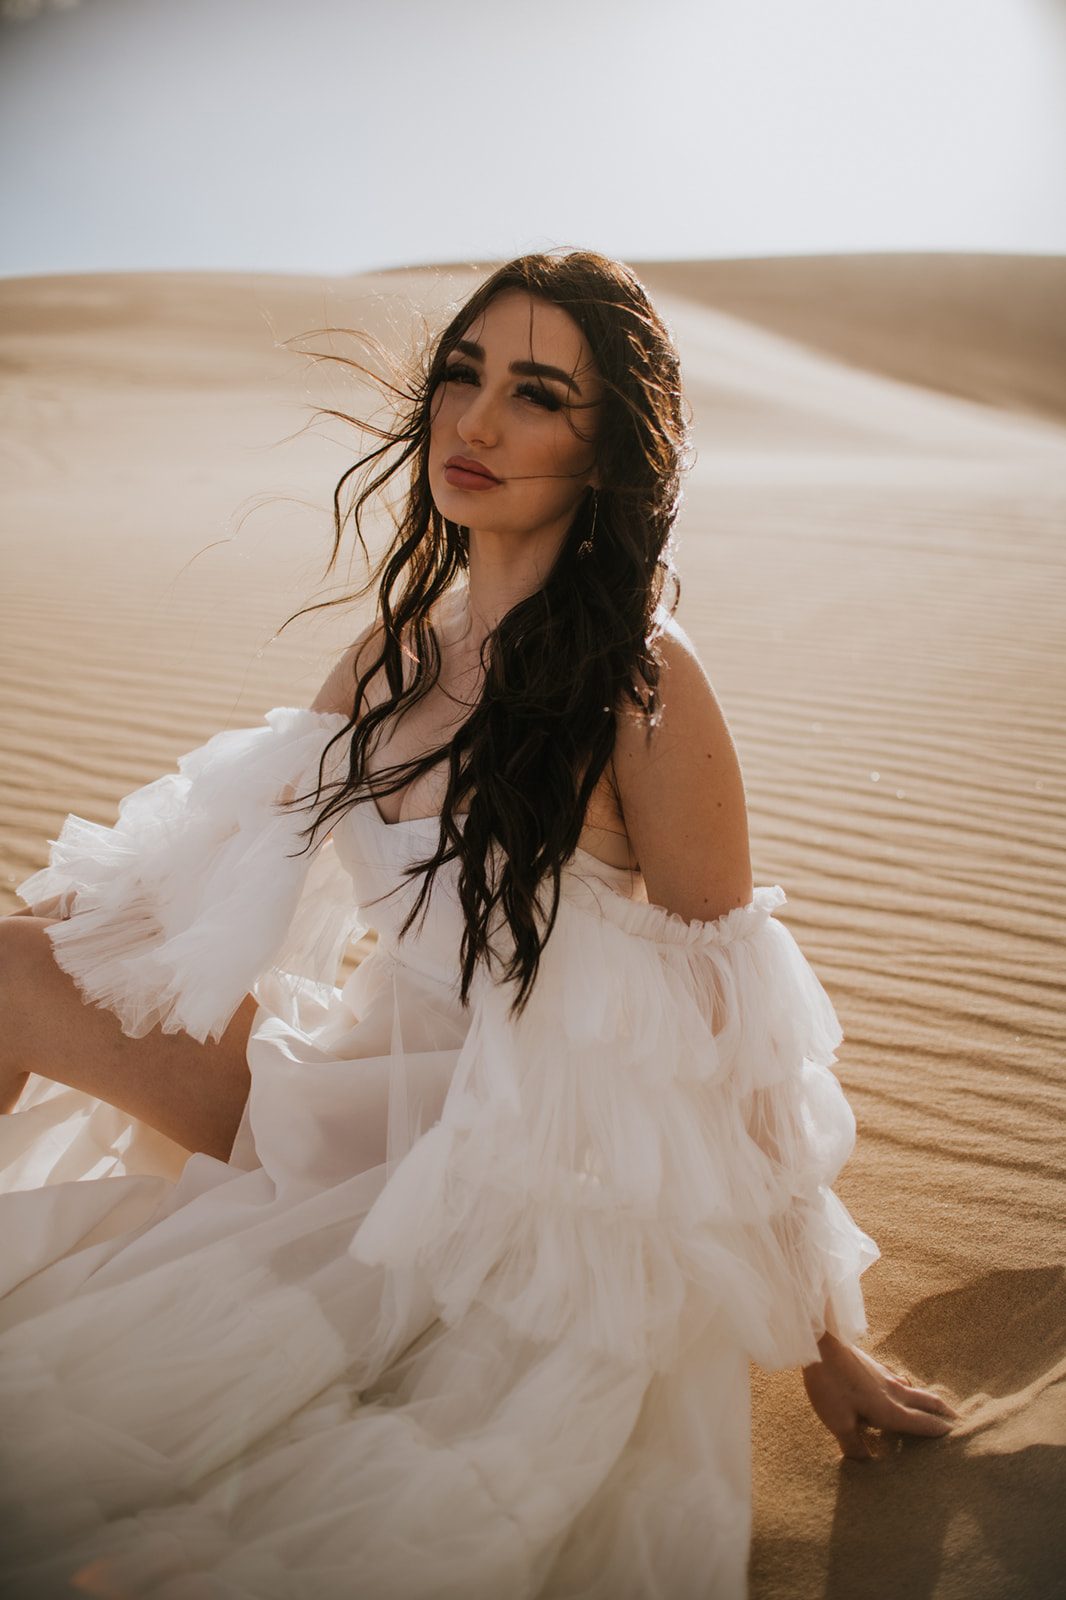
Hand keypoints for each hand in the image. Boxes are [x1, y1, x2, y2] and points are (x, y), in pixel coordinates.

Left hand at [802, 1331, 955, 1460]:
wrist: (820, 1343)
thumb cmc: (830, 1384)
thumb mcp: (839, 1422)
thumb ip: (854, 1445)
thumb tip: (865, 1464)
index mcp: (890, 1409)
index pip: (923, 1423)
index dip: (940, 1431)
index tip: (960, 1438)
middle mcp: (894, 1392)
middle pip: (927, 1401)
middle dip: (944, 1412)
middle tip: (958, 1420)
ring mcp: (884, 1376)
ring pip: (914, 1390)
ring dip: (927, 1400)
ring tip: (931, 1408)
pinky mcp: (873, 1366)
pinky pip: (898, 1381)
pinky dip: (907, 1389)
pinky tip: (898, 1388)